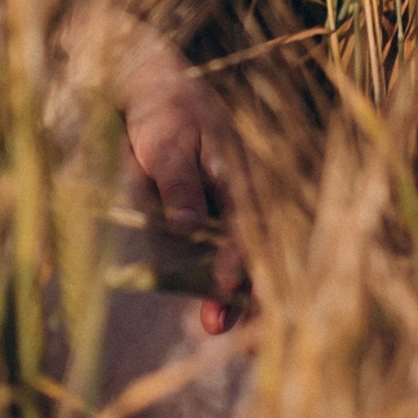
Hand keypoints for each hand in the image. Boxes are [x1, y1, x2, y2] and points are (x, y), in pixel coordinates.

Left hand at [118, 27, 249, 332]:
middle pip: (257, 251)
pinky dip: (234, 281)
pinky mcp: (227, 214)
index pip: (244, 224)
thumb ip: (178, 182)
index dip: (235, 260)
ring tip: (222, 330)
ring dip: (240, 295)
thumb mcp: (166, 141)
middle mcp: (249, 193)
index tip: (222, 289)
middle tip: (221, 328)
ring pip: (251, 258)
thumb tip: (187, 225)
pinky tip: (226, 312)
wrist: (160, 88)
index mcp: (240, 172)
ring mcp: (241, 205)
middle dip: (244, 293)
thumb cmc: (163, 112)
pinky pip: (237, 253)